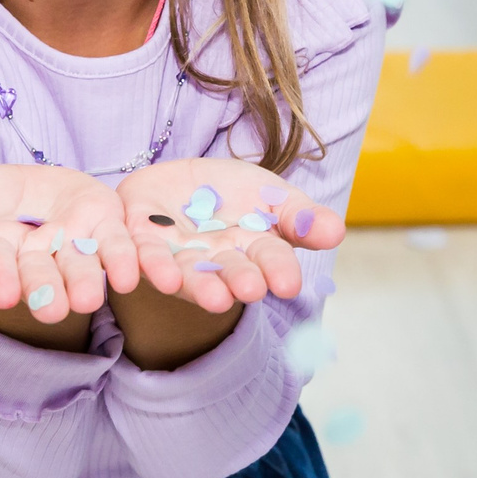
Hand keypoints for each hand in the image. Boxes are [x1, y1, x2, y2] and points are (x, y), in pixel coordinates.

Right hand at [0, 163, 138, 324]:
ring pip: (81, 266)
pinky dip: (129, 262)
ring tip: (91, 298)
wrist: (27, 191)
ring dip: (87, 282)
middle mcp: (35, 259)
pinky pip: (120, 246)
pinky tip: (135, 276)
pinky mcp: (106, 226)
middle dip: (47, 290)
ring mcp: (73, 245)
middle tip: (55, 309)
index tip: (4, 293)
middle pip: (40, 275)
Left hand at [113, 157, 343, 314]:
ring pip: (187, 272)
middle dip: (238, 281)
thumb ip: (300, 216)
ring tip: (211, 296)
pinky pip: (144, 254)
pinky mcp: (140, 238)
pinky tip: (161, 276)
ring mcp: (177, 253)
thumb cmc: (236, 195)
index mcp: (251, 250)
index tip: (288, 284)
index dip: (278, 271)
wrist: (182, 181)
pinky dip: (151, 266)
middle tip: (250, 291)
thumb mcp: (274, 196)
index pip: (269, 261)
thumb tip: (336, 232)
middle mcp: (215, 260)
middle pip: (228, 272)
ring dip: (197, 285)